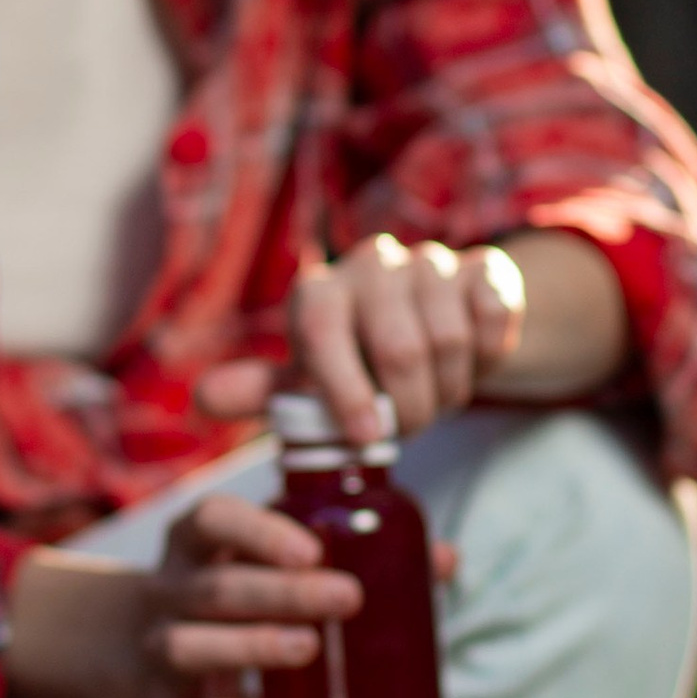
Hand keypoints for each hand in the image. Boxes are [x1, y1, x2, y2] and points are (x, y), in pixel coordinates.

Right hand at [7, 492, 362, 697]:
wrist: (124, 642)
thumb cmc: (228, 589)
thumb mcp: (262, 558)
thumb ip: (346, 551)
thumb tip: (445, 559)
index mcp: (194, 543)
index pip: (212, 519)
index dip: (258, 531)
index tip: (312, 549)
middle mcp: (168, 591)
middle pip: (215, 588)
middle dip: (282, 593)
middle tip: (347, 598)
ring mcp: (157, 649)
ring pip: (188, 647)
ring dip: (248, 648)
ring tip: (307, 649)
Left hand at [198, 231, 525, 444]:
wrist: (430, 328)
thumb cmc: (355, 364)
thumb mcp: (306, 384)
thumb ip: (260, 391)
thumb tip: (204, 397)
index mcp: (318, 293)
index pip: (322, 330)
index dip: (344, 387)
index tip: (365, 436)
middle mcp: (368, 264)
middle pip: (398, 347)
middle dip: (409, 407)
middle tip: (409, 428)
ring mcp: (428, 261)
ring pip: (448, 338)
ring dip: (449, 388)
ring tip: (436, 397)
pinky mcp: (481, 268)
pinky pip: (492, 314)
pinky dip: (489, 354)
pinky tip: (472, 361)